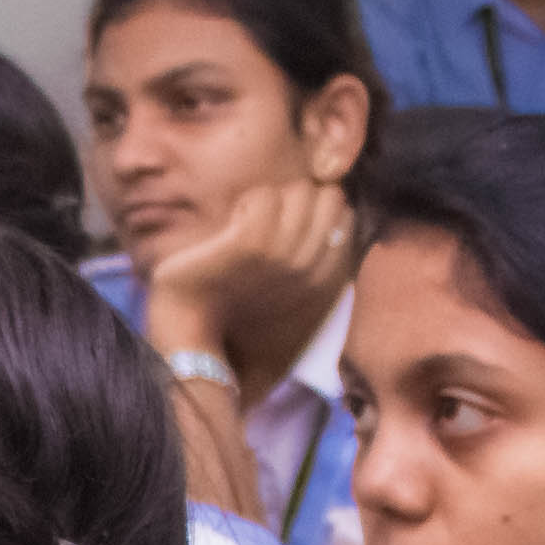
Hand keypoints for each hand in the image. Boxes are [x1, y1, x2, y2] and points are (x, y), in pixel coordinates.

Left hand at [139, 174, 355, 360]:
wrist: (198, 352)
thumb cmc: (241, 329)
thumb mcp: (294, 306)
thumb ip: (317, 268)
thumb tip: (332, 218)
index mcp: (328, 284)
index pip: (347, 217)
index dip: (317, 213)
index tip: (290, 231)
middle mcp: (312, 270)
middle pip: (330, 197)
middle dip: (301, 201)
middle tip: (270, 224)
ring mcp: (282, 257)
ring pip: (300, 192)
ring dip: (273, 201)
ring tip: (249, 224)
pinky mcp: (248, 246)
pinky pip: (265, 199)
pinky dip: (250, 203)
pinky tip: (233, 226)